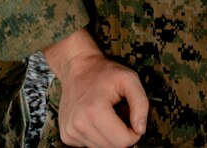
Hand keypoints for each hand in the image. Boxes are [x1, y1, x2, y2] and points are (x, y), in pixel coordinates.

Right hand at [43, 29, 148, 147]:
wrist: (77, 67)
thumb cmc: (104, 72)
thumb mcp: (129, 78)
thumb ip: (140, 103)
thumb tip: (140, 129)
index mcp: (94, 111)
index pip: (123, 142)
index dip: (134, 132)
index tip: (131, 116)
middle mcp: (79, 125)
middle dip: (121, 134)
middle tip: (119, 113)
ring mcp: (70, 132)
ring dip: (109, 136)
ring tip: (107, 115)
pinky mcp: (66, 135)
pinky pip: (90, 146)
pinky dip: (97, 135)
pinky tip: (95, 119)